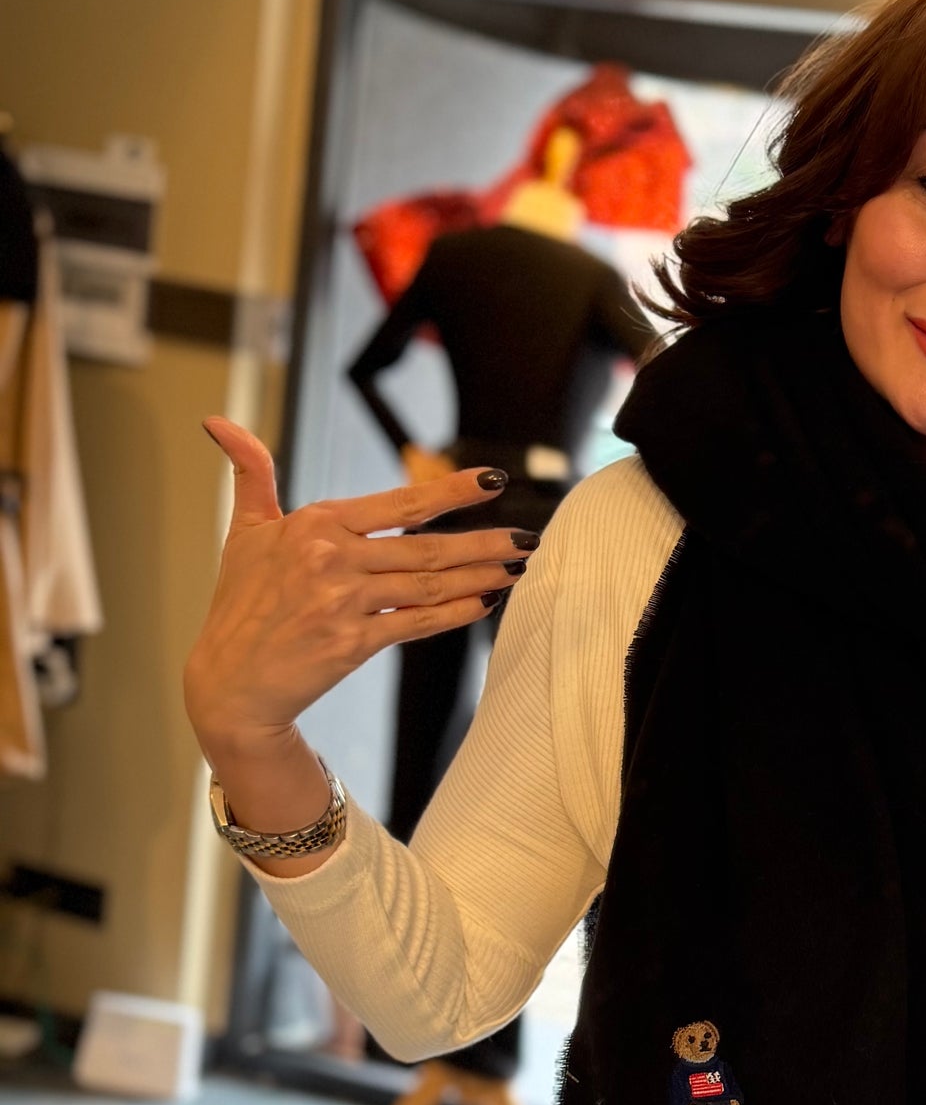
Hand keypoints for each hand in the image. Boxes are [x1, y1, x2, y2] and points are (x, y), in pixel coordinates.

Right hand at [184, 419, 527, 766]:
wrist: (229, 682)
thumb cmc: (239, 604)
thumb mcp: (243, 533)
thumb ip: (251, 475)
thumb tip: (219, 422)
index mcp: (316, 525)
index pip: (400, 502)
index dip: (452, 491)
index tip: (494, 481)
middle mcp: (333, 559)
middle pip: (426, 546)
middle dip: (484, 542)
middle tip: (527, 537)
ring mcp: (344, 602)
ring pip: (429, 583)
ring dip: (480, 575)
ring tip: (516, 566)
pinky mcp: (353, 643)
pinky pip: (417, 623)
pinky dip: (455, 613)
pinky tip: (485, 602)